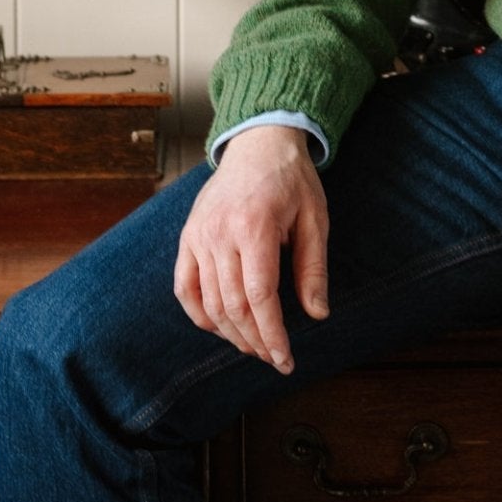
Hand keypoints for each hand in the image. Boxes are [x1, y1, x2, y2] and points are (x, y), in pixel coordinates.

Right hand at [174, 124, 329, 370]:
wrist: (259, 141)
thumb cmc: (292, 180)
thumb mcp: (315, 217)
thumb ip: (313, 267)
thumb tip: (317, 314)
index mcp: (255, 226)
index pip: (260, 297)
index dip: (272, 335)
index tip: (285, 360)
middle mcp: (220, 232)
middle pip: (233, 305)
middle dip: (255, 340)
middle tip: (273, 358)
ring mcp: (199, 235)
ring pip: (209, 302)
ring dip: (231, 333)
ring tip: (254, 346)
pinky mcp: (187, 236)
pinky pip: (184, 287)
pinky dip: (200, 314)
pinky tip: (220, 327)